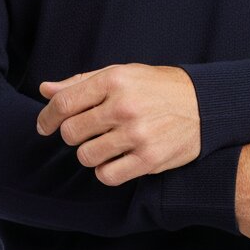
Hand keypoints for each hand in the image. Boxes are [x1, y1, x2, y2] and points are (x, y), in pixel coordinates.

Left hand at [36, 63, 199, 185]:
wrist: (204, 105)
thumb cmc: (157, 88)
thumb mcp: (121, 74)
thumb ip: (81, 83)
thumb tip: (45, 90)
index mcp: (114, 80)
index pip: (64, 103)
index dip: (48, 117)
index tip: (45, 126)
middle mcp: (124, 105)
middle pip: (71, 132)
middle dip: (73, 135)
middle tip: (86, 132)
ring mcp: (137, 133)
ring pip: (86, 156)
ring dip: (90, 153)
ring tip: (105, 145)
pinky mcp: (148, 158)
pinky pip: (107, 175)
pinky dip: (105, 171)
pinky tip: (116, 160)